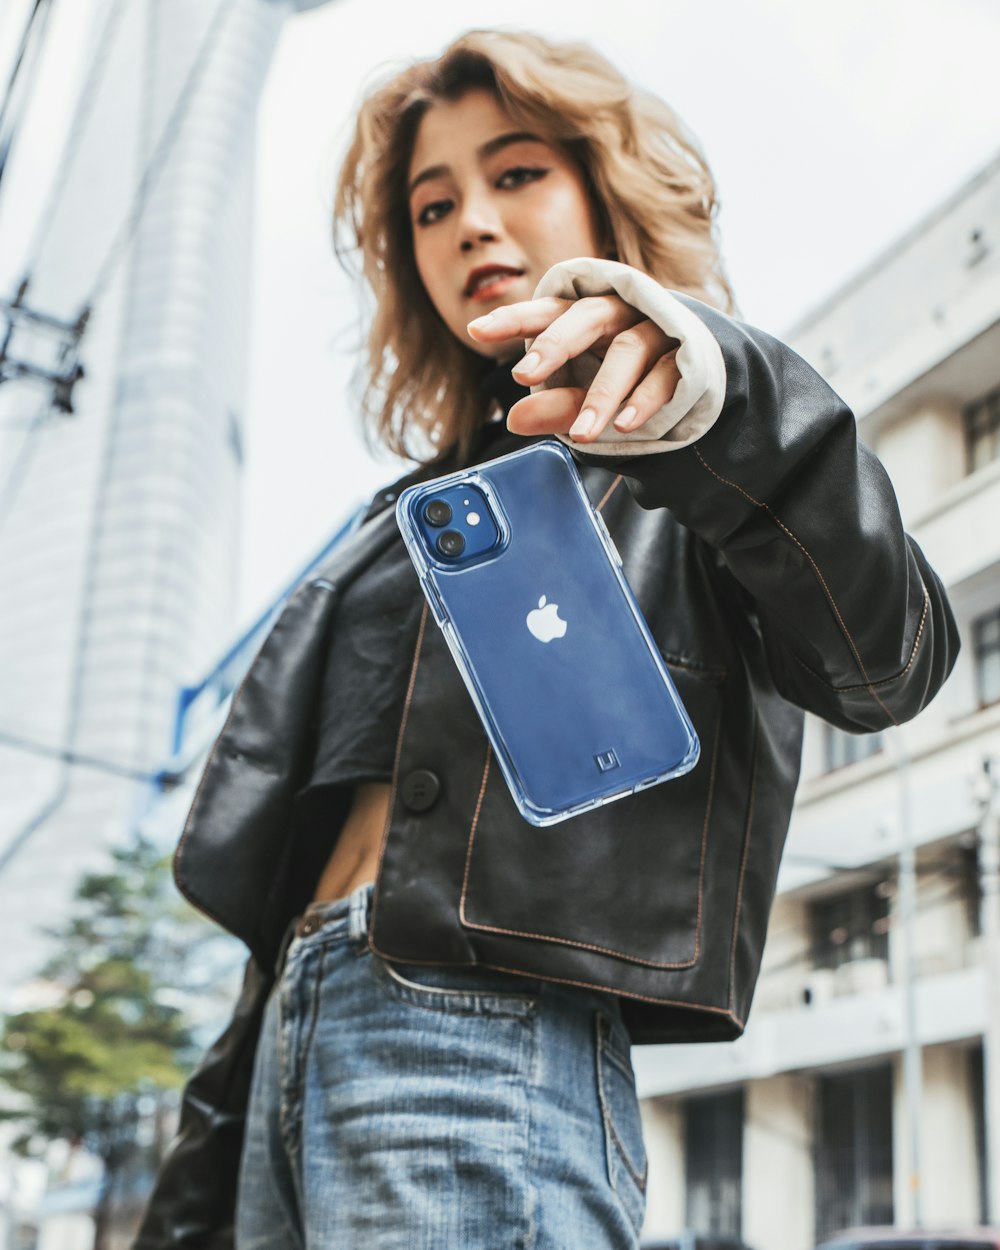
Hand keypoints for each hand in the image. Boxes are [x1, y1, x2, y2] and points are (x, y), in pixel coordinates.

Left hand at [467, 294, 680, 443]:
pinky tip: (624, 426)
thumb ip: (554, 405)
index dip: (513, 318)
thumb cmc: (626, 380)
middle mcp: (619, 314)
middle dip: (553, 345)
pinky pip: (665, 373)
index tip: (476, 331)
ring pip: (628, 350)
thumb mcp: (584, 397)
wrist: (694, 377)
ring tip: (583, 434)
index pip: (546, 311)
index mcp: (585, 317)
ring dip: (602, 394)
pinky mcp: (685, 355)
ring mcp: (655, 330)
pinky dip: (644, 400)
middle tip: (523, 375)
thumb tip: (514, 420)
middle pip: (585, 317)